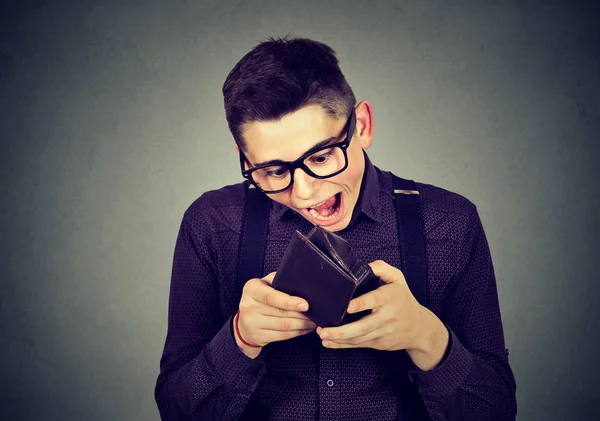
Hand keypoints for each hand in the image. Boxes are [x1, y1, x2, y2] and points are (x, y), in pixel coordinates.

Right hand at [236, 272, 316, 356]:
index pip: (272, 296)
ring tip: (313, 321)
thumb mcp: (264, 284)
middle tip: (315, 313)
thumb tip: (300, 281)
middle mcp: (249, 306)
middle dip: (302, 314)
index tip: (306, 305)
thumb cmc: (260, 298)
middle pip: (281, 313)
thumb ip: (278, 280)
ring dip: (302, 324)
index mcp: (251, 289)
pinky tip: (305, 329)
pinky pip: (282, 336)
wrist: (244, 321)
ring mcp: (252, 323)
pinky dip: (297, 333)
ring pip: (284, 326)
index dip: (290, 302)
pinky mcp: (258, 336)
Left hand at [316, 260, 448, 369]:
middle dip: (342, 331)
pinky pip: (359, 345)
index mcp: (389, 298)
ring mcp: (382, 332)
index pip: (374, 301)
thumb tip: (364, 266)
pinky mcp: (379, 343)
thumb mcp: (398, 279)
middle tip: (324, 330)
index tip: (347, 307)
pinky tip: (329, 343)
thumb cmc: (404, 299)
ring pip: (359, 338)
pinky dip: (343, 346)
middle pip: (363, 326)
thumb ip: (381, 268)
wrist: (420, 328)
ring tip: (322, 335)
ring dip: (339, 339)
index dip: (361, 304)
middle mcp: (386, 317)